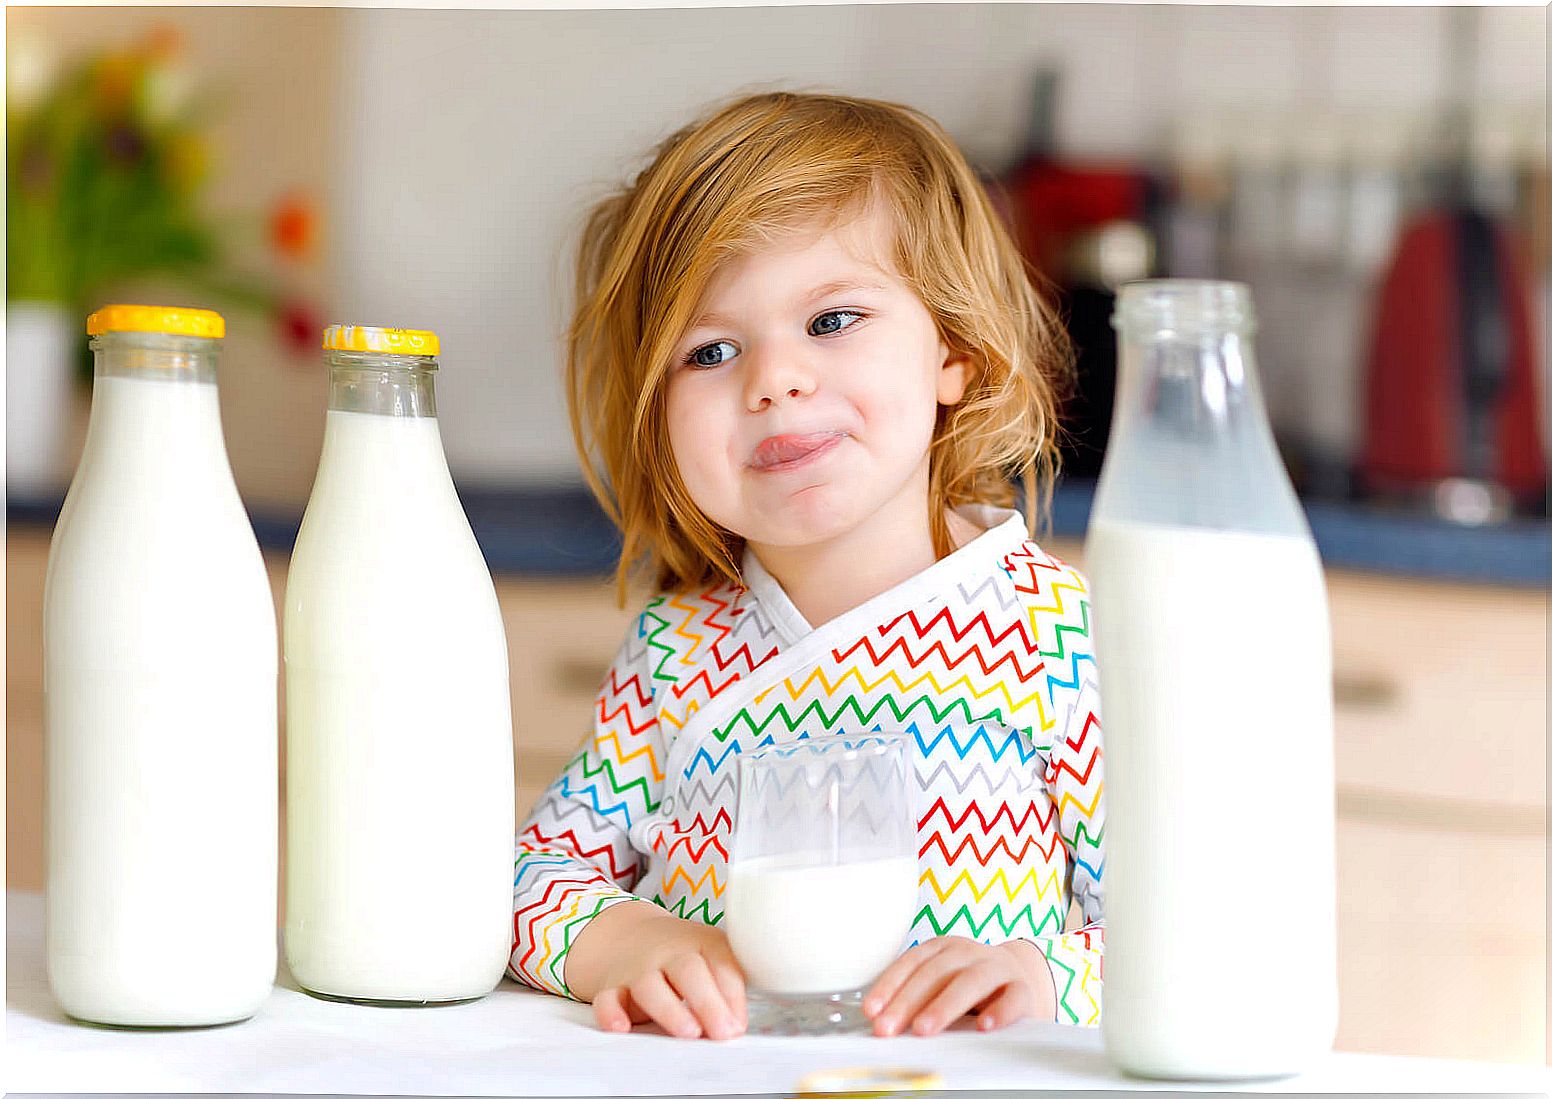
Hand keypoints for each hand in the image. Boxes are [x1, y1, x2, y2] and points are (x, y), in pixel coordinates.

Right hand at [565, 899, 746, 1039]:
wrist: (633, 936)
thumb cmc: (684, 957)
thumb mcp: (713, 958)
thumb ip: (727, 988)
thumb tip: (735, 1027)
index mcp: (701, 943)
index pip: (722, 964)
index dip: (733, 996)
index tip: (738, 1025)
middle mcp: (669, 954)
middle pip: (688, 971)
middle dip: (707, 1002)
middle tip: (722, 1031)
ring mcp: (639, 970)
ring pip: (650, 987)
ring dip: (669, 1010)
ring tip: (688, 1032)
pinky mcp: (613, 988)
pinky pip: (607, 999)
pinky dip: (611, 1013)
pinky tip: (621, 1027)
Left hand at [862, 936, 1056, 1036]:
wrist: (1020, 978)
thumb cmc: (970, 985)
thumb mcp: (940, 982)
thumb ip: (915, 997)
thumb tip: (880, 1020)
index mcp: (943, 948)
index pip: (912, 963)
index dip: (889, 985)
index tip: (872, 1011)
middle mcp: (968, 953)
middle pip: (936, 973)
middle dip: (907, 1002)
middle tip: (888, 1028)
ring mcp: (997, 969)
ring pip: (971, 981)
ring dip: (944, 1005)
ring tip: (923, 1029)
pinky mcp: (1022, 990)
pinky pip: (1013, 998)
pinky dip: (1000, 1011)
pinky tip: (985, 1026)